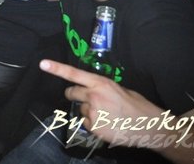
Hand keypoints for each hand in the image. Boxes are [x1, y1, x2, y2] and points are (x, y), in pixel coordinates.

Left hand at [39, 59, 161, 142]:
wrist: (151, 127)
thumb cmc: (139, 106)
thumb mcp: (121, 90)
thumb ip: (102, 88)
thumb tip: (92, 90)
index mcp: (100, 83)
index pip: (74, 74)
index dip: (56, 68)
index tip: (42, 64)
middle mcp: (93, 96)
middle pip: (71, 92)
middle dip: (75, 95)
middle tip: (87, 99)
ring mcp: (92, 113)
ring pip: (80, 110)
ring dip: (88, 111)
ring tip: (107, 115)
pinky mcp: (94, 128)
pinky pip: (87, 124)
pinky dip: (94, 124)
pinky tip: (108, 125)